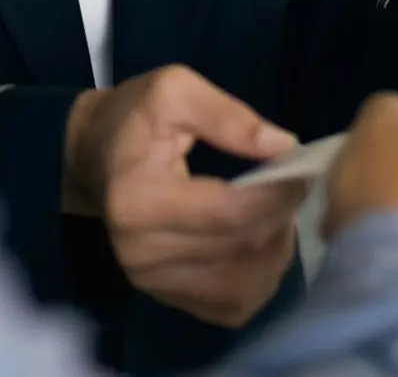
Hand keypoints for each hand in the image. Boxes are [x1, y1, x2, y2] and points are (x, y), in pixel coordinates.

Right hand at [64, 65, 308, 327]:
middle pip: (239, 249)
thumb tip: (284, 146)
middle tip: (299, 185)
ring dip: (275, 252)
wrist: (93, 156)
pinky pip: (230, 307)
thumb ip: (228, 116)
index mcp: (138, 198)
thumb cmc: (133, 118)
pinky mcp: (165, 298)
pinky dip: (258, 280)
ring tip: (279, 215)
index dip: (276, 194)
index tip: (304, 169)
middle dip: (281, 216)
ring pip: (242, 287)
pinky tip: (260, 245)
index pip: (227, 211)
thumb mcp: (174, 90)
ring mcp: (152, 282)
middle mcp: (142, 252)